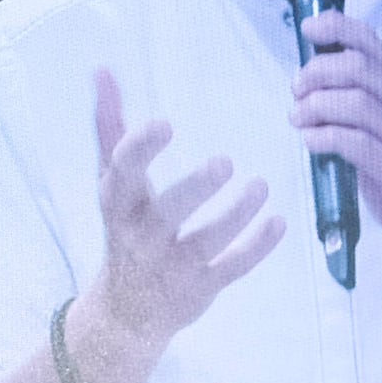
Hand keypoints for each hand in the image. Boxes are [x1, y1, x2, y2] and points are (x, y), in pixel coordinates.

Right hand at [66, 69, 281, 382]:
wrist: (125, 312)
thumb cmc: (124, 228)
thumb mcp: (112, 182)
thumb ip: (110, 127)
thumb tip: (103, 69)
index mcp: (118, 204)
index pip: (123, 175)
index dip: (140, 150)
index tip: (165, 124)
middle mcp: (140, 237)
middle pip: (165, 212)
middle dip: (194, 189)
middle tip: (225, 162)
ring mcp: (170, 267)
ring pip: (205, 242)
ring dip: (235, 216)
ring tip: (261, 186)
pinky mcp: (198, 289)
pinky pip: (230, 270)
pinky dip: (255, 249)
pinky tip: (278, 223)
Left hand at [287, 12, 381, 276]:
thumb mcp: (377, 134)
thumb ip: (352, 109)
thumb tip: (306, 86)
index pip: (371, 43)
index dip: (337, 27)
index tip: (307, 29)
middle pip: (359, 67)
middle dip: (318, 72)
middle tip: (295, 91)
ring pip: (357, 102)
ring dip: (317, 105)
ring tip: (298, 119)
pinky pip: (357, 143)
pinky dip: (326, 137)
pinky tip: (310, 141)